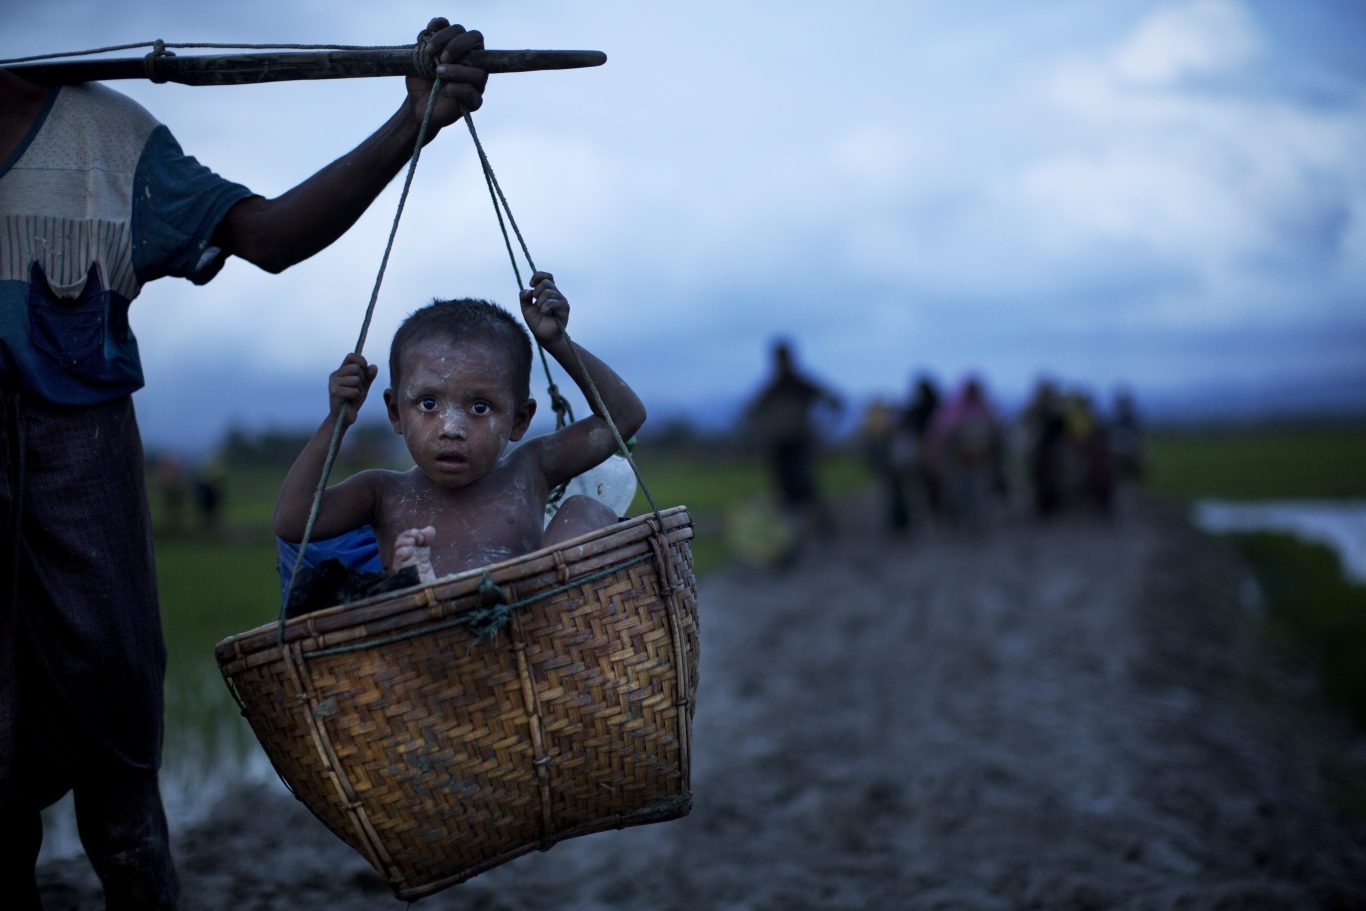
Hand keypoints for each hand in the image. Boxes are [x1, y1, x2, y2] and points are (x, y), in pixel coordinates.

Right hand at [329, 353, 377, 424]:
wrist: (344, 417)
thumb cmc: (353, 401)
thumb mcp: (364, 386)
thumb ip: (369, 376)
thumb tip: (373, 366)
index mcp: (341, 371)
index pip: (352, 356)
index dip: (361, 360)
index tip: (365, 369)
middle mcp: (335, 375)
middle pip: (357, 368)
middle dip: (362, 380)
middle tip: (357, 390)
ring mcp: (333, 383)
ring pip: (356, 379)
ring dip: (360, 390)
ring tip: (353, 396)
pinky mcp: (334, 393)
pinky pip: (354, 391)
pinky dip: (356, 397)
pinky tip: (350, 402)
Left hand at [405, 18, 487, 133]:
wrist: (417, 104)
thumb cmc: (421, 79)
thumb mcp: (419, 56)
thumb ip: (428, 39)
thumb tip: (439, 23)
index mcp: (460, 48)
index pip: (461, 30)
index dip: (445, 34)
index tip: (427, 48)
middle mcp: (473, 61)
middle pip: (476, 39)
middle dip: (456, 46)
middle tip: (439, 58)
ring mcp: (476, 82)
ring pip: (478, 71)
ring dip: (456, 70)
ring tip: (438, 74)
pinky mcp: (473, 102)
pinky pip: (472, 93)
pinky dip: (457, 89)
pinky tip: (444, 90)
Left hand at [519, 271, 569, 345]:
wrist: (544, 336)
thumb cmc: (537, 322)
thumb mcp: (526, 308)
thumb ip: (524, 297)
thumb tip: (528, 290)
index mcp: (548, 291)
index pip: (547, 276)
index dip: (538, 276)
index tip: (531, 285)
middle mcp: (556, 294)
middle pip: (546, 282)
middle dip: (537, 291)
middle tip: (535, 302)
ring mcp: (561, 300)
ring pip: (548, 292)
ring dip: (540, 302)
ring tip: (541, 311)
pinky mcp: (565, 308)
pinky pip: (553, 302)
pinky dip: (545, 307)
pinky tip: (545, 313)